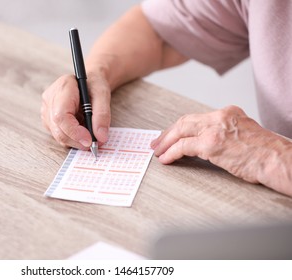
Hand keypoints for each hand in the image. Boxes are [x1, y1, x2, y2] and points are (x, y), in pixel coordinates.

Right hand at [41, 72, 110, 149]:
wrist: (88, 81)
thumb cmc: (94, 85)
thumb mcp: (103, 95)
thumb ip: (102, 115)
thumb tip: (101, 137)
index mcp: (63, 88)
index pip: (61, 115)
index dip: (74, 132)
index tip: (89, 141)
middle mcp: (50, 99)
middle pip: (58, 129)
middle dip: (77, 140)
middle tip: (95, 144)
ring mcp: (46, 110)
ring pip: (58, 135)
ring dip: (76, 140)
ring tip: (90, 133)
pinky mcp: (48, 119)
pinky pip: (59, 135)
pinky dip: (72, 138)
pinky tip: (81, 129)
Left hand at [151, 105, 291, 195]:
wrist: (280, 160)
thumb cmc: (267, 154)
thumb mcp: (245, 134)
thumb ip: (226, 133)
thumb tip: (207, 144)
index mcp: (228, 112)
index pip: (196, 118)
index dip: (180, 128)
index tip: (171, 135)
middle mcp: (220, 116)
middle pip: (185, 121)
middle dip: (167, 133)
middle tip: (157, 143)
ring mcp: (215, 129)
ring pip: (180, 131)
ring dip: (165, 143)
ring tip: (158, 151)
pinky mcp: (212, 144)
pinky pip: (183, 147)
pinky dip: (171, 152)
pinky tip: (166, 158)